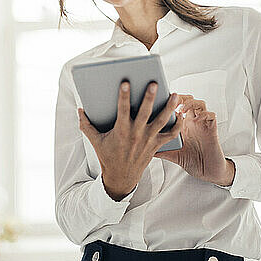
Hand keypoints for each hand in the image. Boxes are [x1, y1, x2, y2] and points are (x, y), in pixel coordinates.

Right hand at [78, 81, 184, 199]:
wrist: (121, 178)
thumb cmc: (108, 156)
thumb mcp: (95, 141)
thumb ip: (86, 125)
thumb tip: (79, 109)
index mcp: (121, 130)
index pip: (122, 109)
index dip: (124, 95)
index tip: (125, 82)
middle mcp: (136, 134)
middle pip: (145, 112)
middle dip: (149, 97)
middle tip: (153, 83)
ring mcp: (148, 140)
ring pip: (162, 121)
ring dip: (169, 107)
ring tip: (174, 94)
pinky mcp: (156, 145)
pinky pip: (171, 134)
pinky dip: (178, 125)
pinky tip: (181, 113)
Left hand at [154, 94, 234, 186]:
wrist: (207, 171)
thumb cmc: (191, 161)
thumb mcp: (172, 154)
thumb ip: (159, 148)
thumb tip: (141, 148)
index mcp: (183, 124)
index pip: (177, 105)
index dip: (170, 100)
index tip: (160, 100)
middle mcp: (193, 121)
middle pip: (188, 100)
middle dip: (180, 97)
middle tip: (171, 100)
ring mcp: (203, 124)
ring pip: (200, 104)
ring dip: (191, 103)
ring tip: (182, 109)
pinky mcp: (212, 130)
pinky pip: (211, 116)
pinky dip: (204, 114)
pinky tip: (197, 118)